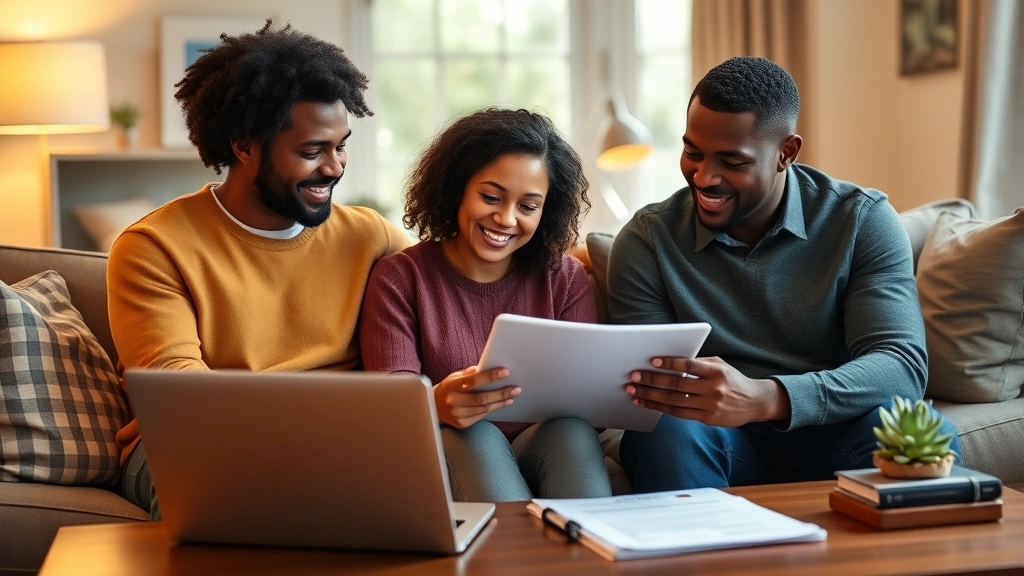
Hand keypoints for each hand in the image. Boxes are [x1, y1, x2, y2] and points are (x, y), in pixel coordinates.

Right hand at [434, 365, 519, 428]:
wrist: (434, 407)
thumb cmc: (449, 388)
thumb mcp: (455, 377)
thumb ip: (471, 373)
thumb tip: (490, 367)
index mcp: (451, 385)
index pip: (472, 381)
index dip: (490, 377)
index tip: (505, 372)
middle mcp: (453, 401)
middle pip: (481, 398)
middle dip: (501, 393)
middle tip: (516, 388)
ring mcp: (457, 414)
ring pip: (484, 408)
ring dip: (500, 402)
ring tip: (512, 395)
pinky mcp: (462, 423)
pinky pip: (481, 415)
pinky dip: (494, 409)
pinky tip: (503, 403)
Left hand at [624, 356, 789, 426]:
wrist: (754, 402)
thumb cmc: (732, 380)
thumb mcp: (720, 365)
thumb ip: (699, 363)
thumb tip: (670, 361)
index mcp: (717, 371)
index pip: (690, 365)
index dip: (670, 363)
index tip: (652, 361)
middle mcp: (714, 388)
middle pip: (677, 384)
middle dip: (652, 381)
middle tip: (634, 377)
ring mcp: (710, 405)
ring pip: (674, 401)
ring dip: (651, 396)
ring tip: (634, 392)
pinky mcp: (707, 419)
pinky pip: (679, 413)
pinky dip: (661, 408)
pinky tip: (647, 403)